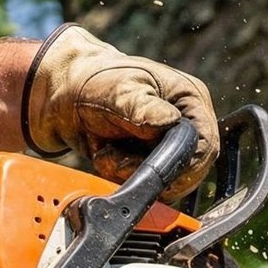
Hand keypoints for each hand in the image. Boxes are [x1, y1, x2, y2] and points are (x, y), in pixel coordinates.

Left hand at [23, 25, 218, 199]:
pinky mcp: (151, 161)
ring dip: (132, 175)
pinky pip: (147, 185)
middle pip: (190, 170)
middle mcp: (186, 123)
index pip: (206, 144)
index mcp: (189, 98)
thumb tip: (169, 121)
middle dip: (150, 173)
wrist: (62, 96)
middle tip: (116, 161)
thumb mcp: (117, 91)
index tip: (153, 174)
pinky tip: (107, 157)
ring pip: (167, 183)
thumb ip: (143, 108)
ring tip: (107, 153)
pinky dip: (123, 179)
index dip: (185, 166)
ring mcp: (169, 144)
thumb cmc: (92, 82)